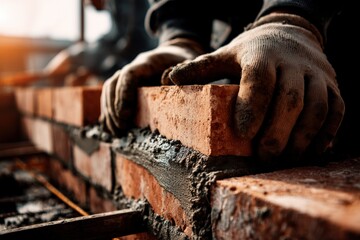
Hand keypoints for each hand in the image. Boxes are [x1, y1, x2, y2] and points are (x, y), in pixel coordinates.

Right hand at [99, 38, 204, 134]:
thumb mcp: (190, 63)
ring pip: (109, 89)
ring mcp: (127, 74)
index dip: (124, 94)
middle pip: (114, 83)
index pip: (129, 74)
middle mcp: (133, 66)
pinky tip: (111, 128)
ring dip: (109, 112)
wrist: (175, 52)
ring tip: (116, 132)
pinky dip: (108, 111)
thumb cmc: (184, 60)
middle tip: (121, 128)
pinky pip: (110, 95)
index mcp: (147, 62)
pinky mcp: (125, 83)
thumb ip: (184, 71)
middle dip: (114, 108)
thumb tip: (169, 80)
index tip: (126, 115)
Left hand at [165, 13, 344, 160]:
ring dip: (302, 138)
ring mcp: (317, 74)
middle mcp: (293, 63)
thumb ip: (200, 69)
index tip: (242, 134)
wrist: (291, 33)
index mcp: (261, 55)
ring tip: (285, 160)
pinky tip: (310, 152)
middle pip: (290, 99)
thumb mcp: (225, 54)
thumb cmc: (252, 51)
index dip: (252, 106)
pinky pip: (336, 111)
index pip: (259, 79)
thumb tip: (170, 80)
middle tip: (263, 157)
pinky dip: (325, 134)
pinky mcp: (333, 86)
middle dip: (277, 131)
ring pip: (317, 108)